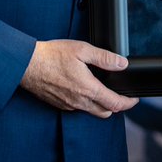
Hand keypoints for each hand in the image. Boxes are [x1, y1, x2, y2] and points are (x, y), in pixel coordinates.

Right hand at [20, 39, 138, 117]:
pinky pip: (78, 108)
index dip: (128, 103)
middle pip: (105, 112)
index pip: (115, 104)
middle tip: (120, 94)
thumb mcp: (82, 49)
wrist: (26, 64)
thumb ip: (104, 58)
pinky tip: (83, 89)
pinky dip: (86, 103)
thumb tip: (122, 63)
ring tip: (102, 90)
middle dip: (116, 105)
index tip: (134, 99)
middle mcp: (79, 101)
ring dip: (100, 105)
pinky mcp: (59, 105)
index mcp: (88, 88)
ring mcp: (68, 105)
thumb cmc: (52, 55)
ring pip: (91, 112)